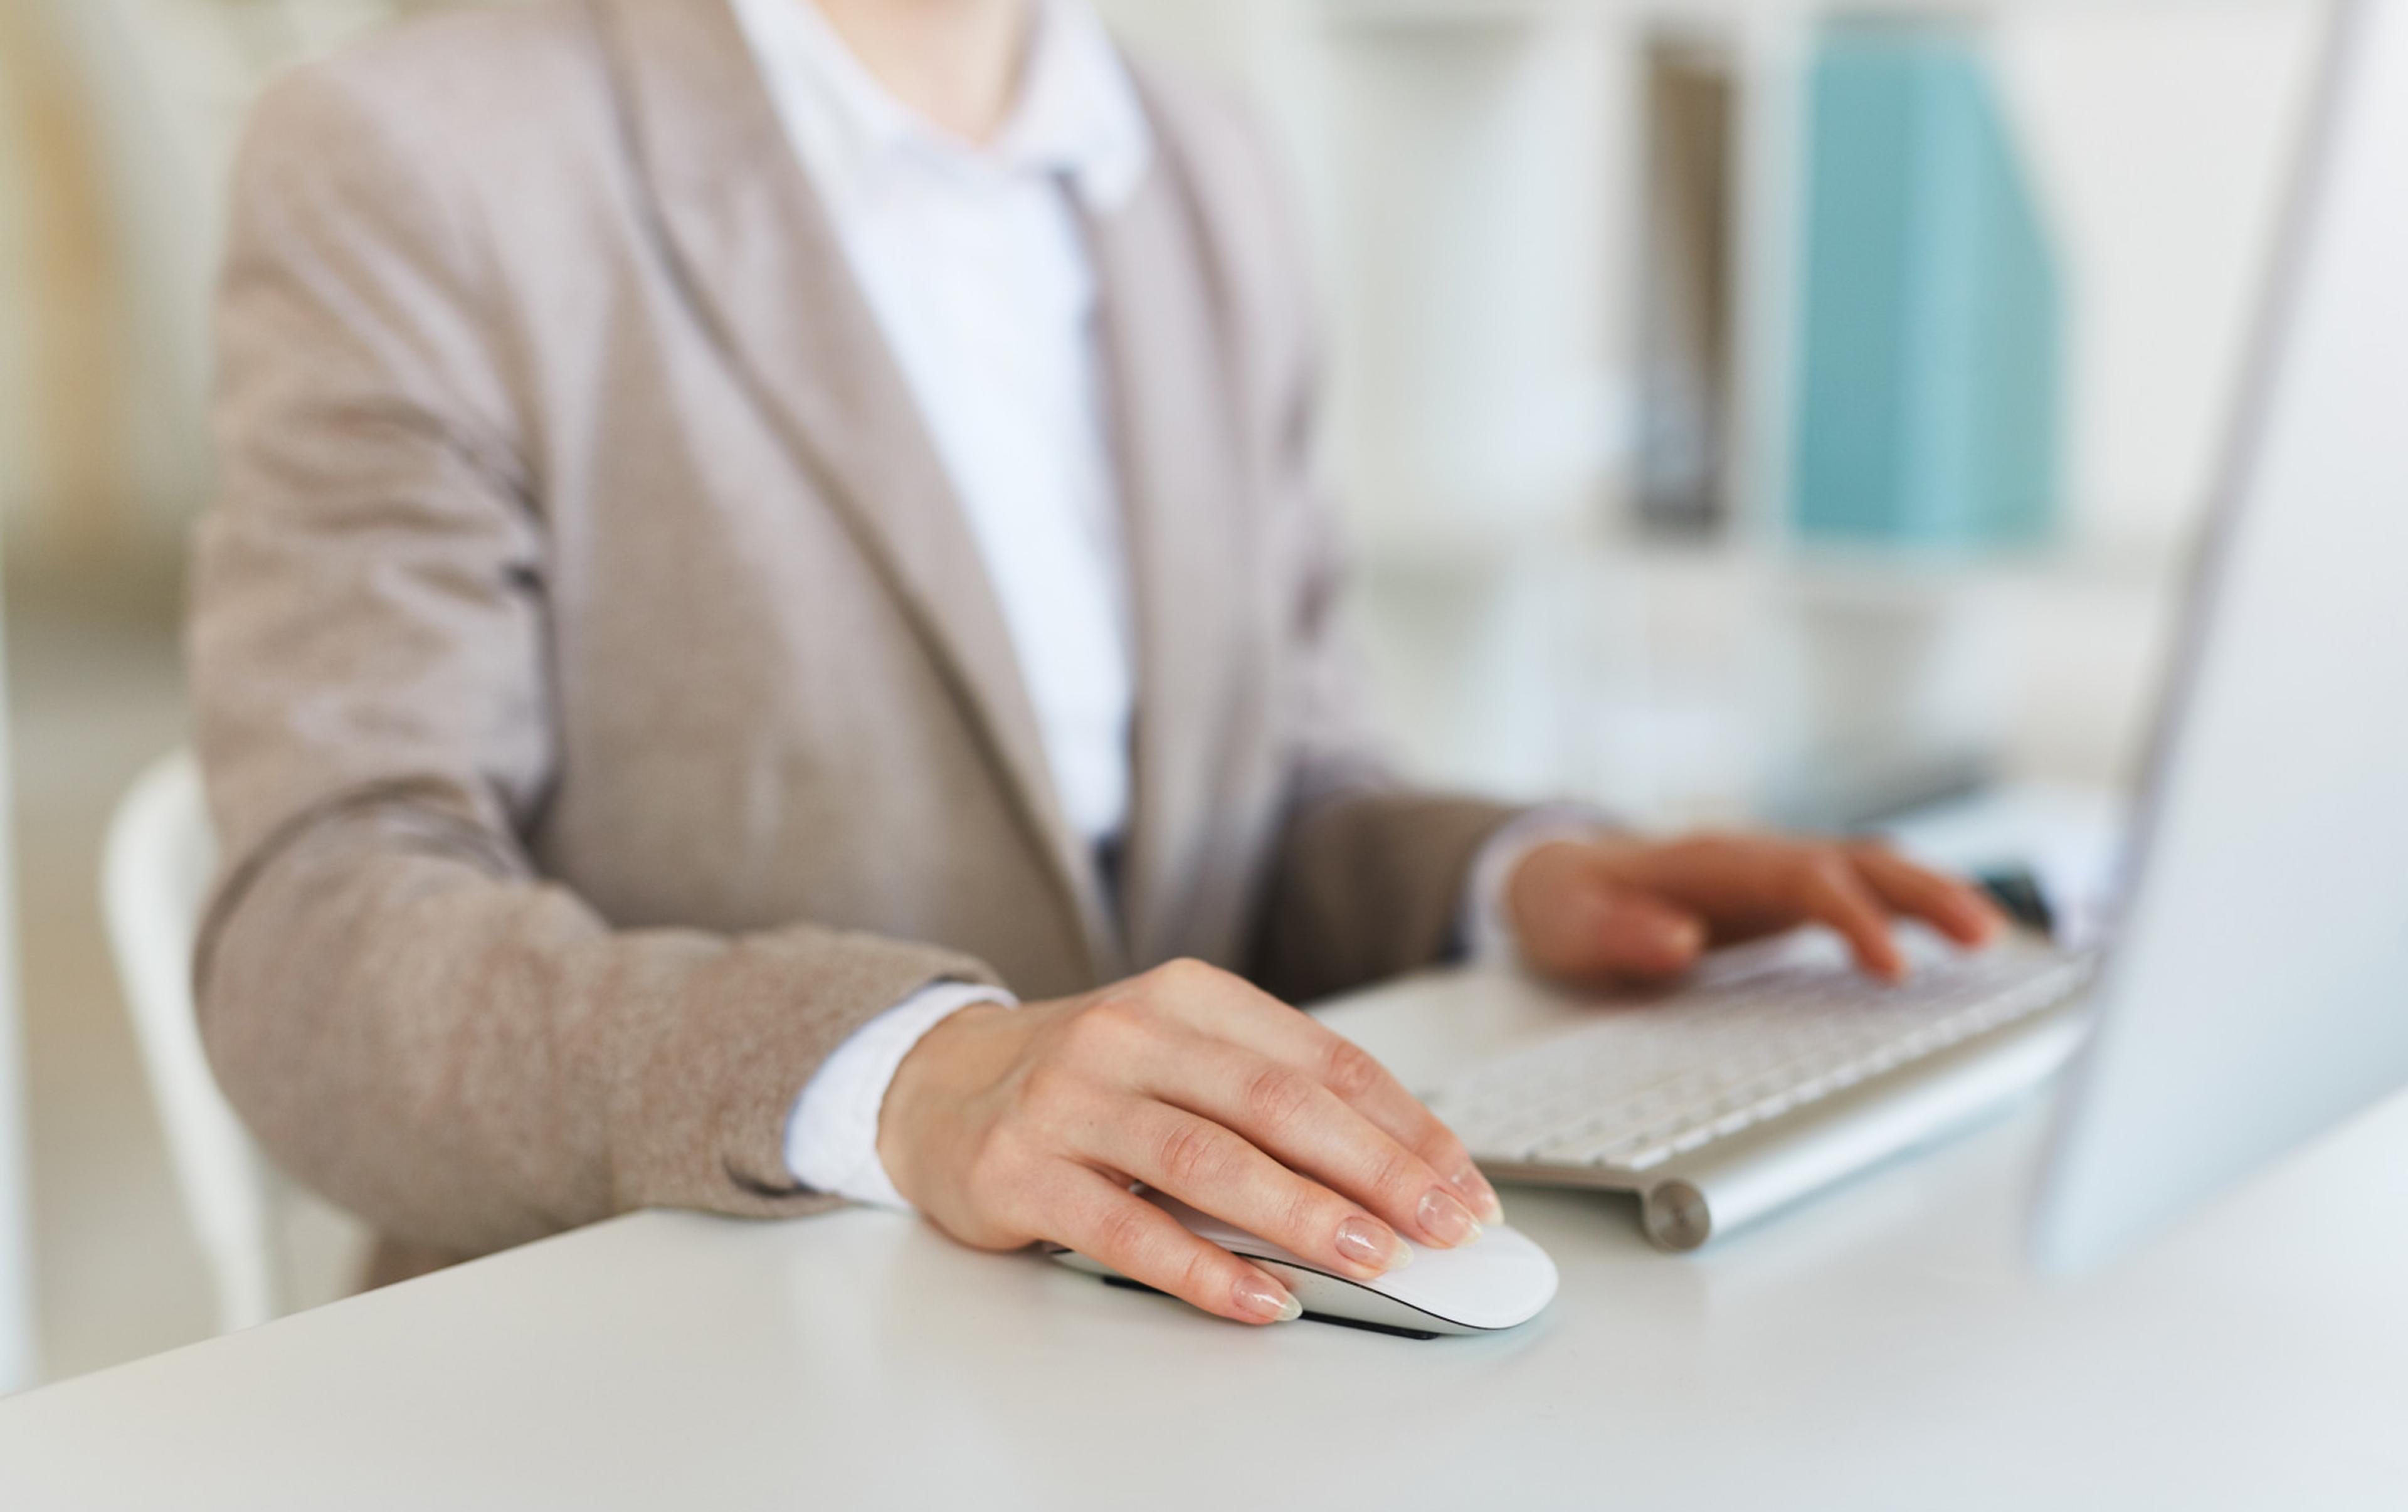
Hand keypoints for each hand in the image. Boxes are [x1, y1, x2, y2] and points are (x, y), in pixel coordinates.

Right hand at [876, 959, 1503, 1324]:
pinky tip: (1262, 1298)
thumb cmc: (1085, 1080)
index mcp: (1188, 998)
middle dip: (1378, 1170)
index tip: (1464, 1186)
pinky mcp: (1020, 1171)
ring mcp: (1068, 1101)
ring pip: (1207, 1160)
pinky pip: (1126, 1229)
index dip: (1405, 1127)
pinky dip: (1202, 1269)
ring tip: (1374, 1260)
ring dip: (1302, 1215)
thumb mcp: (1180, 1055)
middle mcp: (1129, 1035)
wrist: (937, 1084)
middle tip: (1443, 1226)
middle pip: (1277, 1104)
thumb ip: (1271, 1099)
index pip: (1323, 1061)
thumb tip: (1398, 1177)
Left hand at [1507, 832, 2007, 986]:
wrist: (1559, 880)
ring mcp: (1776, 874)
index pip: (1804, 881)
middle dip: (1924, 896)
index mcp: (1714, 862)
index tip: (1895, 968)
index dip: (1855, 918)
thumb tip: (1680, 939)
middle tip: (1985, 939)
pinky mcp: (1785, 897)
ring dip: (1932, 898)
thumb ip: (1619, 932)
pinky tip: (1955, 940)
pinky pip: (1861, 892)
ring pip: (1870, 871)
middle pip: (1856, 862)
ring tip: (1993, 942)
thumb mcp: (1570, 924)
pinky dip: (1910, 908)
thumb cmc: (1567, 905)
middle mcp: (1757, 858)